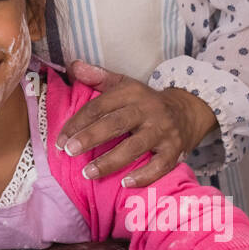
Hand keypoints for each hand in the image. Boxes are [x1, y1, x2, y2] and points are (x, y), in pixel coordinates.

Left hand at [56, 60, 217, 186]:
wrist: (188, 110)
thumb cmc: (145, 100)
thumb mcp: (124, 83)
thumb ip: (97, 76)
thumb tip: (72, 66)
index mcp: (131, 93)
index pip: (100, 106)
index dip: (78, 122)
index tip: (60, 140)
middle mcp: (148, 110)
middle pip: (116, 123)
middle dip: (91, 137)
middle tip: (70, 151)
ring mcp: (162, 131)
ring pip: (135, 146)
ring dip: (111, 161)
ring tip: (88, 173)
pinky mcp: (175, 150)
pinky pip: (160, 165)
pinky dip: (144, 176)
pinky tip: (125, 183)